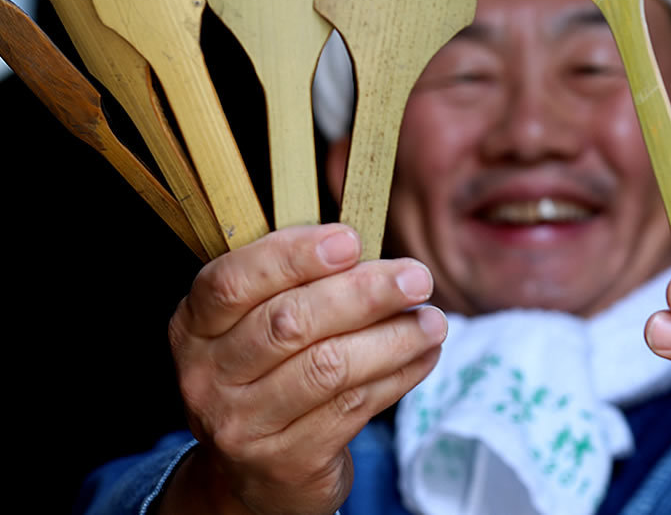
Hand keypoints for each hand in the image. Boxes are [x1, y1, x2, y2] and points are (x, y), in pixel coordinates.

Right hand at [160, 224, 446, 514]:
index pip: (233, 282)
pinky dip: (397, 375)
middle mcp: (207, 376)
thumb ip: (299, 282)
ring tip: (433, 321)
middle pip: (290, 322)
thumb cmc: (270, 372)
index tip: (351, 240)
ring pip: (329, 366)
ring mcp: (242, 424)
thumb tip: (367, 249)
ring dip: (393, 337)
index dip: (293, 256)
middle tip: (417, 279)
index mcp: (194, 325)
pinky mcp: (286, 460)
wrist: (257, 474)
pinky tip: (422, 355)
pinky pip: (352, 406)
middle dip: (364, 294)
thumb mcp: (260, 323)